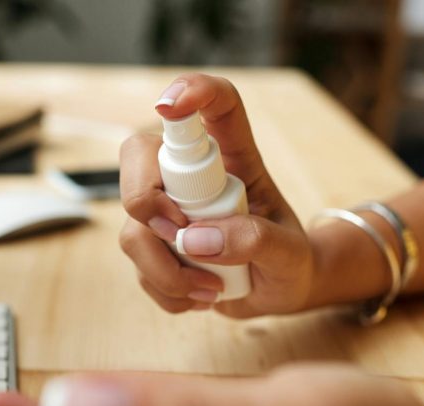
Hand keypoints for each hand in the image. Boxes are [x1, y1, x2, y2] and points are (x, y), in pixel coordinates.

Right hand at [119, 73, 312, 317]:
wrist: (279, 292)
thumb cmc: (290, 260)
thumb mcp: (289, 252)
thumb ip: (254, 239)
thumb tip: (196, 239)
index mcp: (235, 159)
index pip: (216, 106)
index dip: (192, 91)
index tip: (169, 105)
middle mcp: (192, 178)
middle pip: (139, 155)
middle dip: (145, 198)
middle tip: (181, 235)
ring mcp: (168, 212)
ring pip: (133, 227)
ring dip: (165, 270)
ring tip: (210, 290)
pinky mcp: (154, 246)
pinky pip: (138, 266)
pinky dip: (166, 291)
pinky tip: (199, 296)